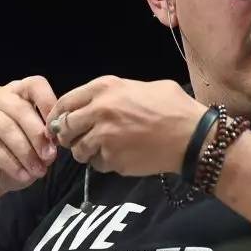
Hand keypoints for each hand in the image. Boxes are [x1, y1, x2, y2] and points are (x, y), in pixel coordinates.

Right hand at [0, 77, 59, 222]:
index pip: (35, 85)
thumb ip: (45, 139)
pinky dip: (9, 162)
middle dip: (38, 135)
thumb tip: (54, 139)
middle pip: (20, 107)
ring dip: (25, 152)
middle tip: (49, 157)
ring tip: (37, 171)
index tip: (59, 131)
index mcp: (15, 92)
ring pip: (5, 127)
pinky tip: (21, 175)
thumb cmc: (12, 160)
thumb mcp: (36, 149)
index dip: (49, 105)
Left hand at [47, 76, 205, 175]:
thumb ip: (116, 92)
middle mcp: (99, 111)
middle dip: (68, 136)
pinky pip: (97, 164)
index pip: (66, 102)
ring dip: (86, 152)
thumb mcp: (144, 86)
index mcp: (105, 88)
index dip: (58, 114)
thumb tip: (99, 102)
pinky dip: (104, 163)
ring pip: (78, 150)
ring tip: (103, 150)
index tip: (58, 123)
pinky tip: (120, 157)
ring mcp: (104, 137)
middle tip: (77, 139)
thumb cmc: (174, 108)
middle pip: (65, 128)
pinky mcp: (112, 159)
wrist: (192, 137)